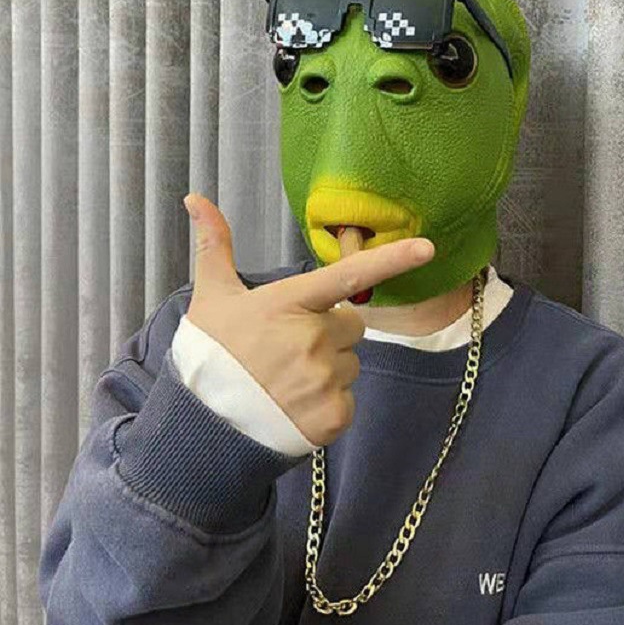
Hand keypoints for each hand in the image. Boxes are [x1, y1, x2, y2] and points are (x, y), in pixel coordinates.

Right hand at [182, 193, 434, 447]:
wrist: (203, 427)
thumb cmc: (210, 355)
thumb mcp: (211, 297)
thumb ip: (214, 246)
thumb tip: (195, 198)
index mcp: (290, 304)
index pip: (348, 276)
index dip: (391, 259)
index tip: (427, 247)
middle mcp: (313, 339)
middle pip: (352, 326)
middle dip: (331, 334)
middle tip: (291, 349)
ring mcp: (325, 379)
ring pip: (351, 364)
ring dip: (329, 370)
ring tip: (288, 381)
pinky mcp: (334, 415)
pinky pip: (348, 399)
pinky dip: (328, 404)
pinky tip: (295, 406)